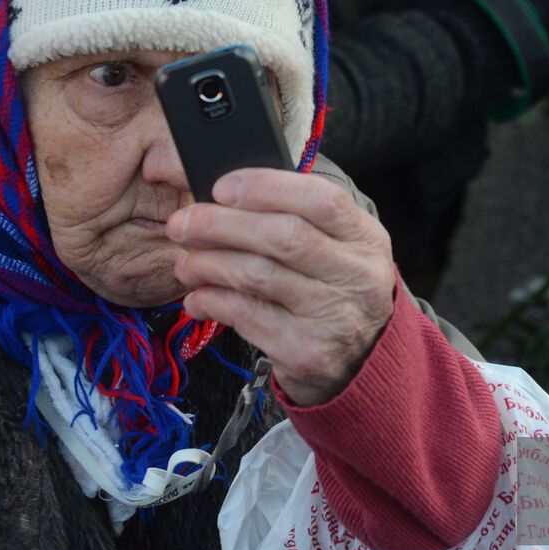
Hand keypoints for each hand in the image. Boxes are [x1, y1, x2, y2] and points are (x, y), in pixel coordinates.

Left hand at [167, 169, 396, 405]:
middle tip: (182, 224)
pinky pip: (246, 315)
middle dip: (220, 224)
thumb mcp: (337, 248)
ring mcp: (334, 317)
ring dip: (208, 264)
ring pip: (257, 275)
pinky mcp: (307, 352)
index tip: (221, 187)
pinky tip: (199, 296)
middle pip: (283, 236)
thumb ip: (295, 217)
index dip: (266, 187)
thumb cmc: (335, 291)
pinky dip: (212, 300)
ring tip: (187, 263)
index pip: (323, 199)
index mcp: (366, 239)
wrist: (361, 362)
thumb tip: (224, 195)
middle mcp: (358, 277)